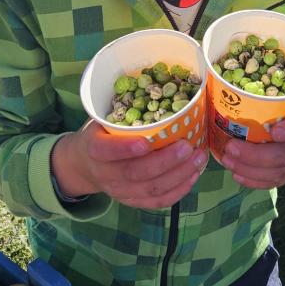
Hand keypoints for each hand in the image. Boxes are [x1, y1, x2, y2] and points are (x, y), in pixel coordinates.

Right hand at [51, 121, 207, 208]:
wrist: (86, 165)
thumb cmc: (103, 133)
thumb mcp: (103, 119)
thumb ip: (125, 111)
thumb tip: (166, 83)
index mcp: (94, 149)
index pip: (106, 152)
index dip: (125, 149)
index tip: (145, 142)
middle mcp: (105, 174)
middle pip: (135, 173)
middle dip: (165, 161)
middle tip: (188, 146)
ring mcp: (119, 192)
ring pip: (151, 189)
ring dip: (179, 175)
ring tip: (198, 158)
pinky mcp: (133, 202)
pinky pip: (158, 201)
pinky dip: (179, 190)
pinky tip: (193, 175)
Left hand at [221, 90, 284, 189]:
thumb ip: (278, 92)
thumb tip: (236, 82)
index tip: (275, 131)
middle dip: (255, 155)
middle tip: (231, 147)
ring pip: (277, 172)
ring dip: (248, 169)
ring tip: (227, 159)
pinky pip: (274, 182)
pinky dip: (254, 181)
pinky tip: (237, 174)